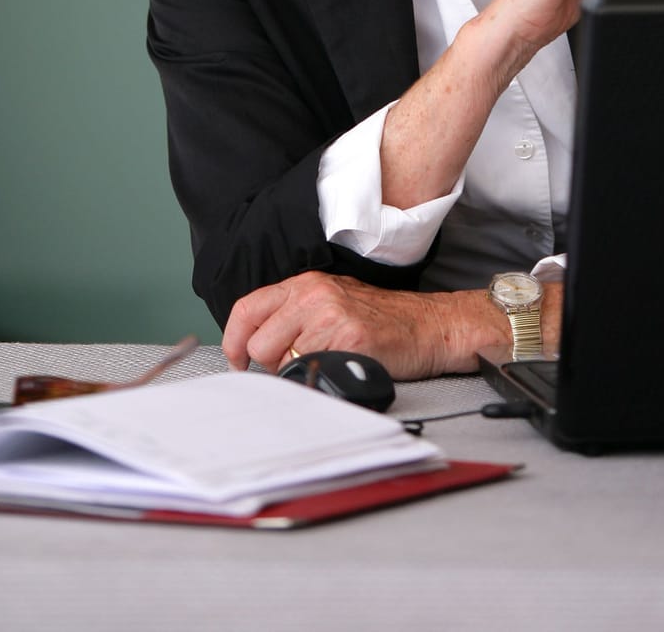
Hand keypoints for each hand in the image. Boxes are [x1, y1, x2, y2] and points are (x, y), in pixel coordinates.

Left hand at [222, 272, 564, 379]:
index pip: (246, 309)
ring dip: (295, 373)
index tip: (237, 361)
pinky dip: (319, 379)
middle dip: (269, 365)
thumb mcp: (332, 302)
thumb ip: (294, 315)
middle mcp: (313, 295)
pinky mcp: (349, 340)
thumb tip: (256, 346)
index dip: (233, 341)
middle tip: (294, 367)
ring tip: (323, 366)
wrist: (430, 325)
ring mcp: (330, 316)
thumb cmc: (382, 319)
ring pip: (281, 361)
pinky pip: (311, 371)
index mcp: (304, 284)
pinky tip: (340, 368)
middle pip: (257, 343)